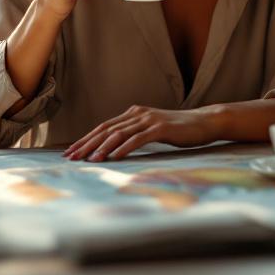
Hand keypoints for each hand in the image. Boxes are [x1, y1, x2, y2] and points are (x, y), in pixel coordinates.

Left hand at [63, 105, 222, 161]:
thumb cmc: (179, 130)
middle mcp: (137, 114)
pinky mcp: (161, 128)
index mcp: (133, 114)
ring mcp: (149, 120)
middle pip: (105, 129)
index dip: (86, 139)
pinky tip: (113, 158)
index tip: (71, 151)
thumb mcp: (152, 131)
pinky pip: (138, 139)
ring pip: (118, 134)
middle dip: (86, 144)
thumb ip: (135, 135)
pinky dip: (124, 148)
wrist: (204, 123)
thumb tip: (116, 148)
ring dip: (102, 148)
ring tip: (89, 160)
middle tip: (70, 157)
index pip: (103, 127)